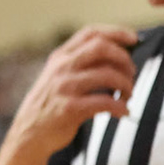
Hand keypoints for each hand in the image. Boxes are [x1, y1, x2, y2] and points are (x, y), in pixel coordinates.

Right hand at [10, 25, 138, 155]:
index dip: (116, 32)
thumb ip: (80, 64)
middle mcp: (61, 67)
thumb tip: (119, 57)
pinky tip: (122, 112)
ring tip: (127, 96)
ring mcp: (64, 87)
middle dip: (124, 60)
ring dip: (126, 85)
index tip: (133, 39)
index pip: (90, 33)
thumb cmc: (51, 104)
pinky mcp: (70, 108)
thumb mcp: (58, 76)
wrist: (29, 132)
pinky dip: (121, 107)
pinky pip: (105, 102)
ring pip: (108, 74)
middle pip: (101, 48)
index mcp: (60, 57)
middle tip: (131, 74)